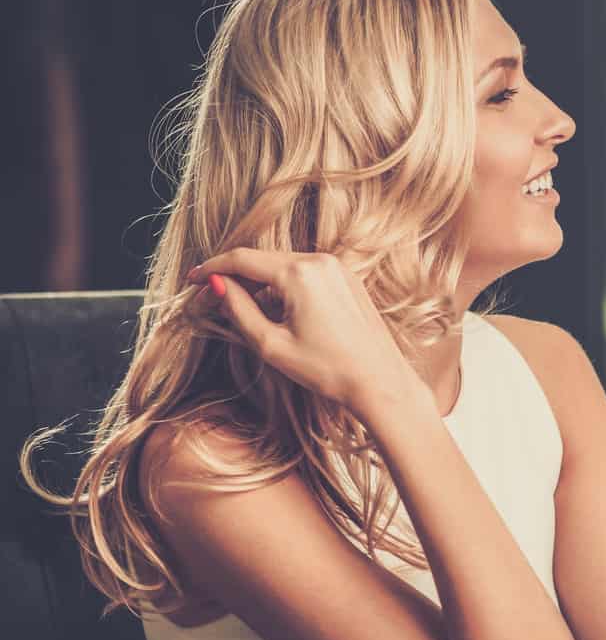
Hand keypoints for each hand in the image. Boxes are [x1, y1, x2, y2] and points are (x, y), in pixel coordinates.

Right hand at [186, 249, 422, 418]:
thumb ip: (238, 309)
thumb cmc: (326, 369)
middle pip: (262, 259)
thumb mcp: (270, 344)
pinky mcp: (347, 279)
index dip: (211, 268)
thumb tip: (217, 285)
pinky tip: (274, 311)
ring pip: (282, 265)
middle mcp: (320, 261)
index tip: (191, 280)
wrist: (379, 380)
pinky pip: (304, 273)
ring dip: (258, 282)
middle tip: (210, 300)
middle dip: (233, 277)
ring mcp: (337, 268)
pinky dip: (283, 285)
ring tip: (240, 310)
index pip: (242, 258)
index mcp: (299, 273)